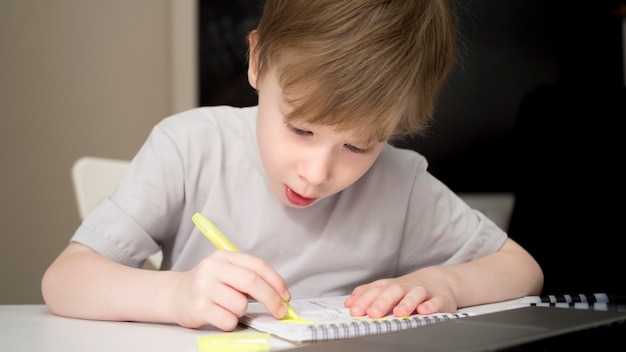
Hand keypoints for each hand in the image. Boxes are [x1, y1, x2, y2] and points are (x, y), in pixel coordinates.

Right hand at [167, 250, 290, 329]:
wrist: (174, 295)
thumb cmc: (208, 286)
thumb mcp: (226, 273)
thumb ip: (249, 277)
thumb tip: (279, 295)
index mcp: (223, 257)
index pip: (257, 265)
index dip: (276, 282)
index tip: (285, 296)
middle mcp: (212, 268)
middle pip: (252, 282)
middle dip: (271, 299)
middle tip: (280, 311)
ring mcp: (203, 287)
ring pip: (240, 304)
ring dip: (242, 312)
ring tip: (229, 308)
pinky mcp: (197, 307)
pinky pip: (228, 320)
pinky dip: (230, 322)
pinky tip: (220, 316)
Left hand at [344, 267, 457, 317]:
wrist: (438, 281)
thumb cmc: (407, 289)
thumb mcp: (387, 289)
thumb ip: (369, 295)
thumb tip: (349, 303)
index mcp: (391, 286)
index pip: (375, 291)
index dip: (364, 300)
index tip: (354, 310)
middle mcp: (405, 287)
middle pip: (393, 291)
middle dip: (382, 302)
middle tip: (373, 313)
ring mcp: (423, 292)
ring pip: (415, 294)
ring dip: (407, 303)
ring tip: (399, 313)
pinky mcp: (440, 299)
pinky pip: (436, 302)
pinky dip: (430, 306)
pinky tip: (424, 311)